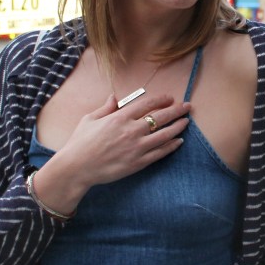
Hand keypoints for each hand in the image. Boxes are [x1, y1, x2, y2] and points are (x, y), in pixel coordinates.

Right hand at [32, 94, 189, 214]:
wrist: (77, 167)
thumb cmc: (80, 142)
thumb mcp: (90, 119)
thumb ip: (105, 108)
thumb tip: (114, 97)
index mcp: (120, 117)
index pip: (147, 104)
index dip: (161, 100)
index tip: (170, 98)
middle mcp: (131, 130)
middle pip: (160, 117)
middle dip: (176, 110)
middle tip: (187, 106)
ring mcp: (136, 147)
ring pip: (164, 135)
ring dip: (178, 127)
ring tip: (187, 122)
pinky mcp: (138, 163)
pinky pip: (160, 153)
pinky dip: (171, 146)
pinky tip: (179, 141)